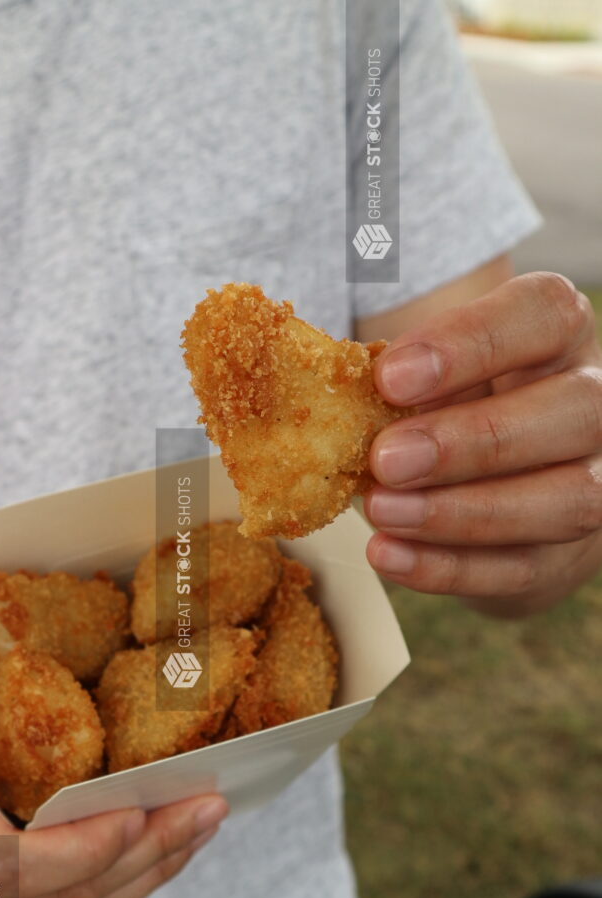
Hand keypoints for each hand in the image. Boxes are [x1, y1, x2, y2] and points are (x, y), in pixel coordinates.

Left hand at [364, 271, 601, 611]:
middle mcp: (592, 402)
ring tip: (381, 511)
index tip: (390, 377)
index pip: (543, 315)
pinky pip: (522, 568)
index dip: (470, 344)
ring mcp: (591, 481)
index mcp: (557, 335)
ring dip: (461, 512)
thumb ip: (395, 377)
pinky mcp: (565, 556)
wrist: (478, 476)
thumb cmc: (443, 405)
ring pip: (565, 500)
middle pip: (571, 413)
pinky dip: (449, 567)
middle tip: (385, 460)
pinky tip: (389, 554)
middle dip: (471, 441)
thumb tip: (334, 399)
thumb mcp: (425, 373)